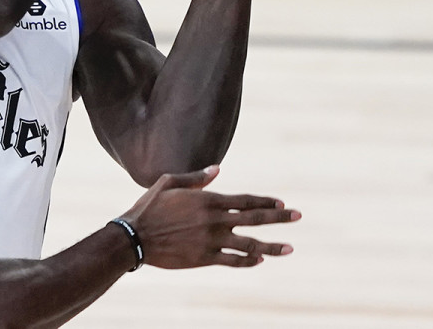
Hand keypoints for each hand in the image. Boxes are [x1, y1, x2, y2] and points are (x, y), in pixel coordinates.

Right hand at [117, 165, 299, 268]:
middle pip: (254, 219)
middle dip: (279, 217)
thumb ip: (196, 179)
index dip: (265, 201)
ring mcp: (211, 241)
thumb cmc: (148, 207)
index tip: (281, 202)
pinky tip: (259, 260)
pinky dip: (248, 261)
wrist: (134, 237)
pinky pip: (232, 261)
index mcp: (207, 200)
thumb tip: (217, 170)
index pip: (245, 200)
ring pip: (249, 244)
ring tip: (289, 248)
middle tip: (298, 215)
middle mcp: (214, 220)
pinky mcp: (204, 258)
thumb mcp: (169, 183)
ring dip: (271, 246)